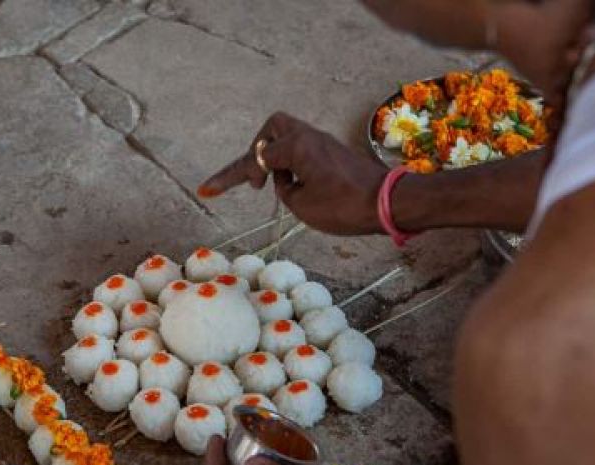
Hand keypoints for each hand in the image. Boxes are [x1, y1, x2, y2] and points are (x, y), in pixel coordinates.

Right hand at [197, 112, 386, 235]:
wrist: (388, 203)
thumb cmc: (345, 206)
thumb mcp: (302, 205)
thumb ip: (285, 188)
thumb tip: (286, 179)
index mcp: (296, 147)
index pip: (254, 160)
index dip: (228, 177)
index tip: (206, 191)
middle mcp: (309, 137)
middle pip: (273, 128)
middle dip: (258, 152)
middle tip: (257, 182)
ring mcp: (323, 143)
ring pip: (289, 136)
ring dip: (277, 158)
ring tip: (279, 188)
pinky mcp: (333, 153)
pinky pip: (303, 149)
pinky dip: (293, 165)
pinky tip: (299, 188)